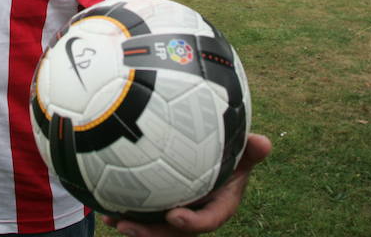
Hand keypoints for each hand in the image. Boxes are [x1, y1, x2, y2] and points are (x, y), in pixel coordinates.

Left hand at [102, 133, 271, 236]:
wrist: (210, 148)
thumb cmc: (228, 149)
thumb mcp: (241, 149)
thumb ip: (250, 150)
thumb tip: (265, 142)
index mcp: (220, 204)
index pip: (208, 220)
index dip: (192, 223)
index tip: (173, 216)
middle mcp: (197, 213)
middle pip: (175, 232)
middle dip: (151, 234)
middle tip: (128, 226)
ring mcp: (179, 210)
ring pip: (156, 227)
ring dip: (134, 227)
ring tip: (112, 220)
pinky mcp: (162, 205)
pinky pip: (145, 214)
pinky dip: (126, 212)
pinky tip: (105, 208)